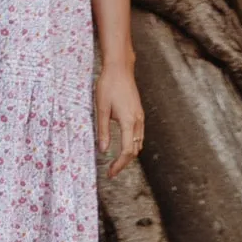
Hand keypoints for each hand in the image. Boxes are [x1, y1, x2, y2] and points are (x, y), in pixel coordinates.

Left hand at [95, 61, 144, 179]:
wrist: (120, 68)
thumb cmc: (108, 86)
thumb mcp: (101, 108)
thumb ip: (103, 131)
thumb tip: (103, 150)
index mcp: (128, 121)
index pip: (127, 151)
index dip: (119, 165)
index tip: (110, 173)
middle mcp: (137, 121)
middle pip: (135, 150)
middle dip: (124, 163)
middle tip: (111, 171)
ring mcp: (140, 117)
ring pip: (138, 143)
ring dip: (129, 154)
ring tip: (116, 162)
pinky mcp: (139, 113)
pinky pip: (139, 135)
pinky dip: (132, 145)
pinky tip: (123, 146)